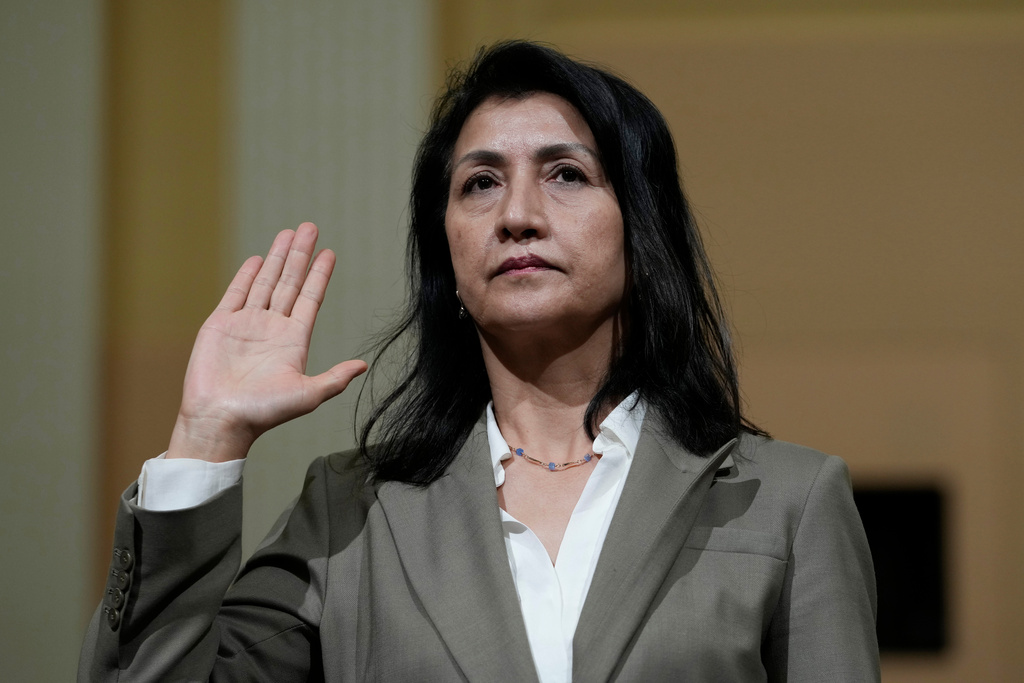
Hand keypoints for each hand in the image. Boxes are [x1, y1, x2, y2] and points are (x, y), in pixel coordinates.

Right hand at [167, 222, 366, 461]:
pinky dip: (246, 275)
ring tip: (288, 233)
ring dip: (277, 257)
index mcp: (293, 341)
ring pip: (265, 282)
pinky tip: (257, 258)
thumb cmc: (262, 413)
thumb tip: (363, 365)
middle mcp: (272, 328)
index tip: (330, 253)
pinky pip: (236, 293)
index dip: (320, 275)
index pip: (310, 298)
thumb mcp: (306, 395)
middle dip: (300, 255)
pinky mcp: (220, 325)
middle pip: (290, 282)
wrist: (219, 420)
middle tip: (310, 227)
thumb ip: (334, 379)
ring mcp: (246, 324)